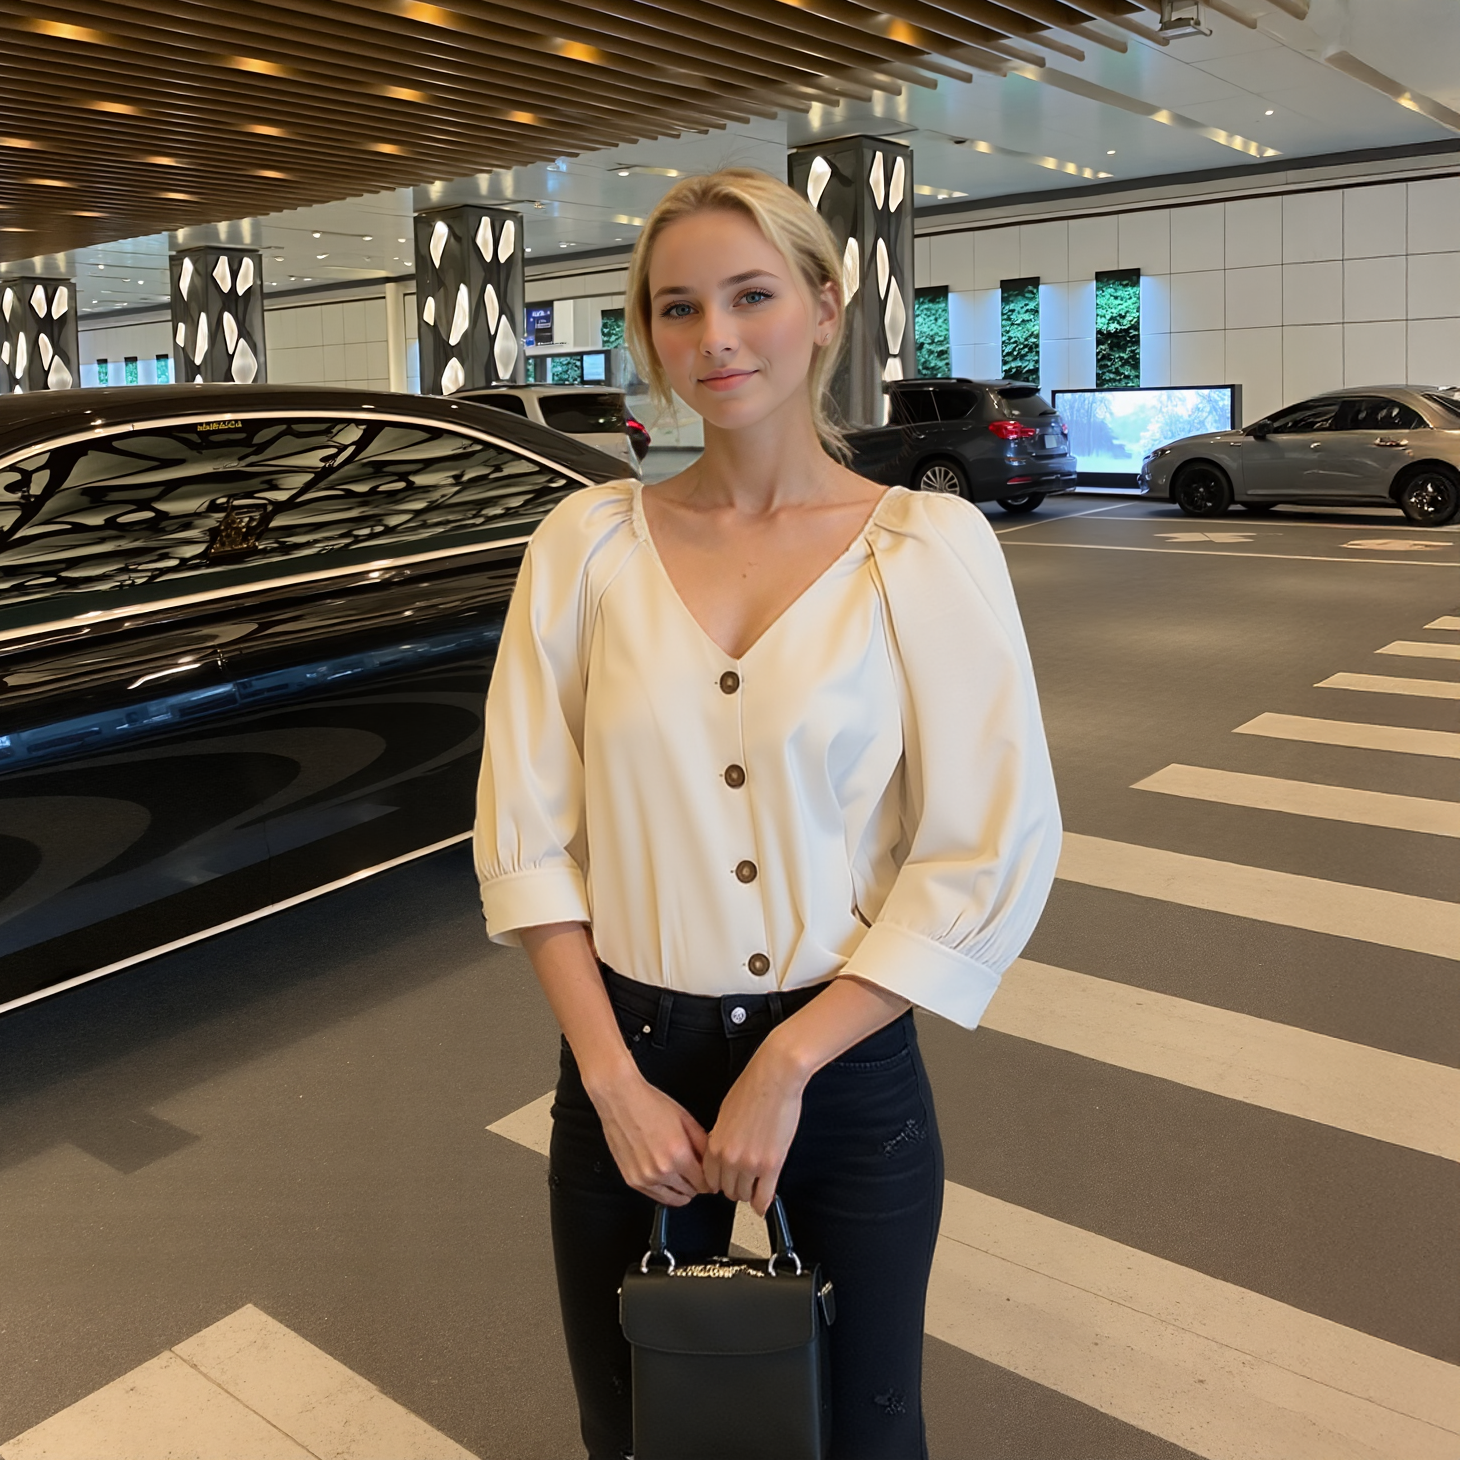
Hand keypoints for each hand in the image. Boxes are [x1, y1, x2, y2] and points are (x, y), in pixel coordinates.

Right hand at [589, 1062, 709, 1206]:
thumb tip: (712, 1164)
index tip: (710, 1177)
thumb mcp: (685, 1119)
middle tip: (695, 1174)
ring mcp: (645, 1178)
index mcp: (679, 1155)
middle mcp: (662, 1171)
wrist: (620, 1100)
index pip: (703, 1184)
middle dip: (696, 1185)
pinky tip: (666, 1178)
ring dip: (681, 1191)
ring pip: (672, 1199)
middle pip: (690, 1192)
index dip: (709, 1181)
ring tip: (681, 1177)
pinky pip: (654, 1196)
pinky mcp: (631, 1180)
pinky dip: (664, 1190)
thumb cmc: (652, 1105)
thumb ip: (702, 1144)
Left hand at [703, 1042, 806, 1215]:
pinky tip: (763, 1204)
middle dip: (734, 1188)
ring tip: (754, 1187)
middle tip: (742, 1183)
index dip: (718, 1182)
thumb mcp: (724, 1114)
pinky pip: (764, 1196)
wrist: (774, 1078)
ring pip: (744, 1195)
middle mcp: (729, 1157)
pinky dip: (763, 1204)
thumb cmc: (752, 1089)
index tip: (724, 1183)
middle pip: (726, 1190)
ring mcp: (750, 1164)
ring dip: (749, 1194)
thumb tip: (721, 1151)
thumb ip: (720, 1138)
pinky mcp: (771, 1165)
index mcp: (715, 1144)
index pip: (709, 1179)